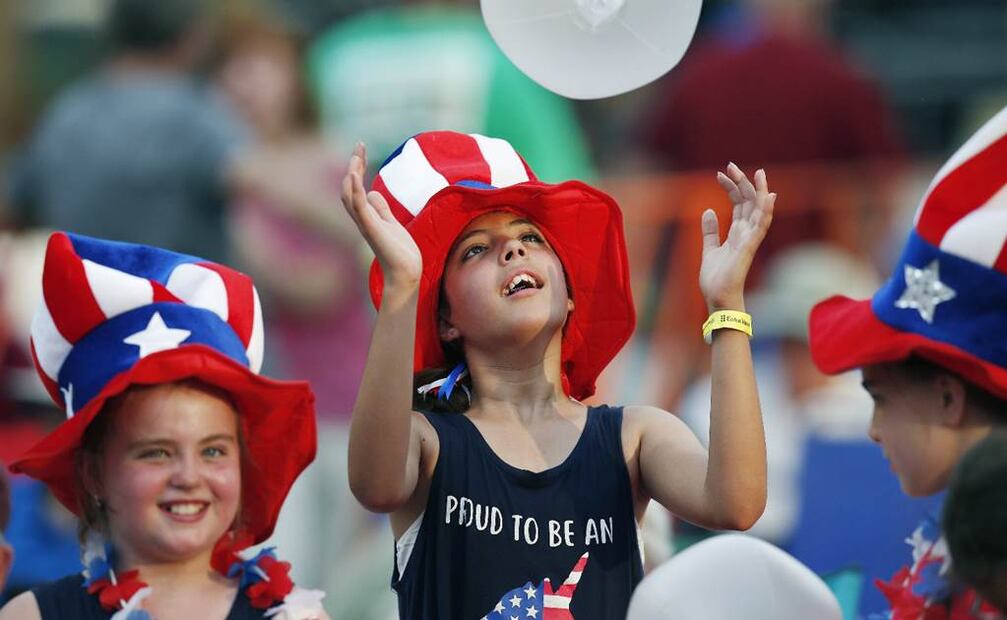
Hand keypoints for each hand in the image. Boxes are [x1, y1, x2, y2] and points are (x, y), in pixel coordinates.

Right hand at [340, 143, 421, 288]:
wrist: (405, 274)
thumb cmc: (400, 253)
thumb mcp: (392, 224)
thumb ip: (382, 209)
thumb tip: (373, 192)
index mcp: (367, 216)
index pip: (355, 187)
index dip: (356, 167)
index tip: (360, 149)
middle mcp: (362, 218)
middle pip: (348, 187)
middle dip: (353, 165)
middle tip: (359, 146)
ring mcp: (365, 223)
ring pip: (349, 195)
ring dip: (352, 174)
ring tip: (356, 157)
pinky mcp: (372, 228)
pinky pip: (359, 207)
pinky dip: (355, 189)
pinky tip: (354, 175)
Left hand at [699, 163, 775, 310]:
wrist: (717, 298)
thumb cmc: (715, 279)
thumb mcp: (708, 249)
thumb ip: (710, 231)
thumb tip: (708, 210)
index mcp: (737, 232)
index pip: (738, 204)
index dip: (732, 187)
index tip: (720, 173)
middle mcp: (746, 233)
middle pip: (748, 202)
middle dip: (742, 183)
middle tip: (731, 165)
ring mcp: (749, 239)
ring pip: (759, 210)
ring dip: (759, 191)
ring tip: (758, 173)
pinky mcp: (749, 248)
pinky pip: (761, 227)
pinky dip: (766, 211)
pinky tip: (769, 197)